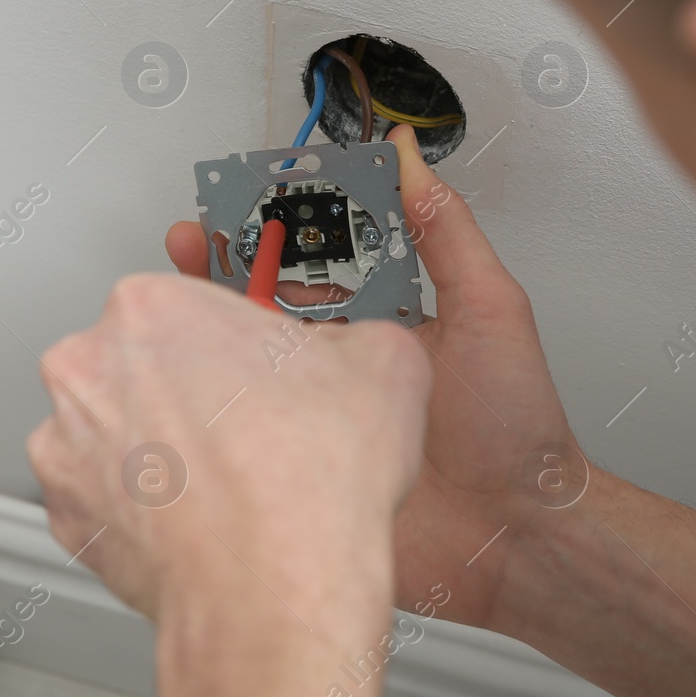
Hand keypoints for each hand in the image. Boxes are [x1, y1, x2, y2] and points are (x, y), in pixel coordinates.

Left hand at [26, 272, 431, 622]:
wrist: (275, 592)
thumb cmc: (306, 486)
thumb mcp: (384, 360)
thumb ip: (352, 335)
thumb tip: (355, 350)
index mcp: (150, 307)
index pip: (192, 300)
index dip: (238, 336)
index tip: (259, 360)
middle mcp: (89, 368)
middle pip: (146, 360)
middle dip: (194, 385)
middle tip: (252, 422)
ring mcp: (68, 447)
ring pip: (120, 429)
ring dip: (164, 445)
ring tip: (233, 479)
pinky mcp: (69, 517)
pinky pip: (108, 496)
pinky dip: (146, 506)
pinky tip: (201, 520)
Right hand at [165, 126, 577, 627]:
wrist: (513, 541)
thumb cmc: (516, 431)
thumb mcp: (489, 308)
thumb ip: (445, 229)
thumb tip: (410, 155)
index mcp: (383, 313)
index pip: (320, 251)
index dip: (284, 220)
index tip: (252, 192)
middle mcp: (342, 357)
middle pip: (268, 296)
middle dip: (226, 263)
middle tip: (195, 236)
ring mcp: (315, 409)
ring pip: (246, 354)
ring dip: (209, 320)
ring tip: (179, 290)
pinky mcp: (298, 458)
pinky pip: (244, 421)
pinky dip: (210, 394)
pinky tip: (189, 370)